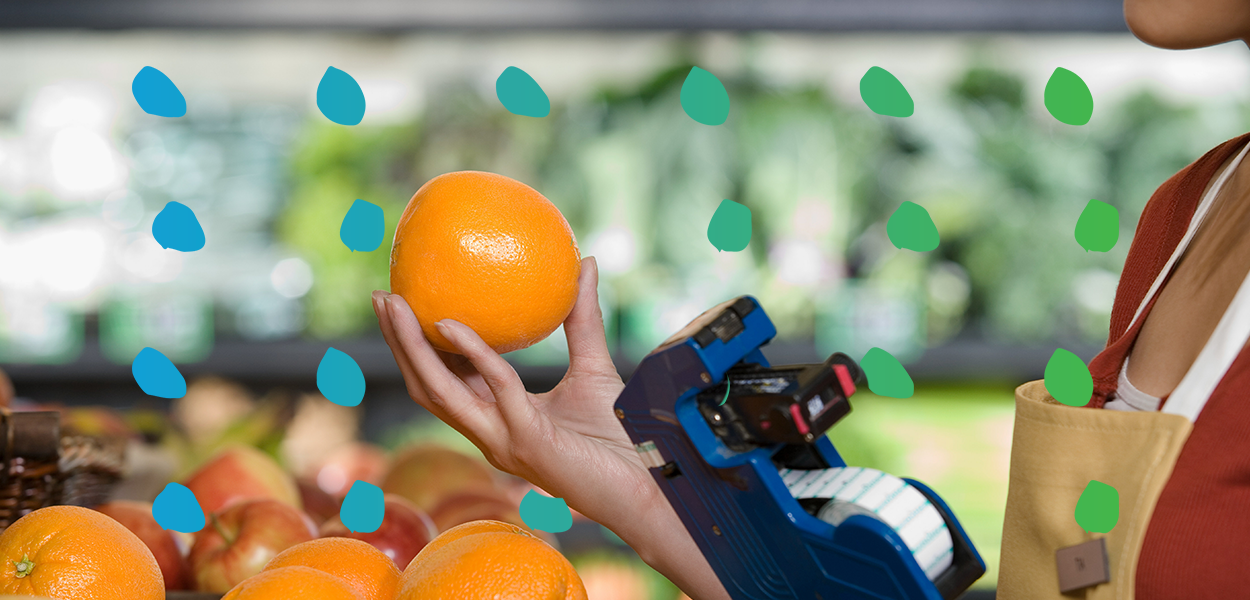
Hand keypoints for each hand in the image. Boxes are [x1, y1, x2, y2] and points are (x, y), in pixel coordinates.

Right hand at [372, 257, 728, 598]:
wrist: (647, 483)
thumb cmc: (620, 435)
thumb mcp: (595, 365)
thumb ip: (583, 318)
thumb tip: (586, 261)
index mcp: (499, 419)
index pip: (446, 382)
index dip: (420, 347)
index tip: (404, 305)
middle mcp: (491, 434)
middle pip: (426, 388)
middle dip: (399, 343)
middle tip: (381, 298)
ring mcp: (503, 441)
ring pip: (441, 394)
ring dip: (413, 349)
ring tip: (397, 308)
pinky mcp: (527, 442)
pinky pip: (496, 388)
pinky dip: (473, 355)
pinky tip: (454, 324)